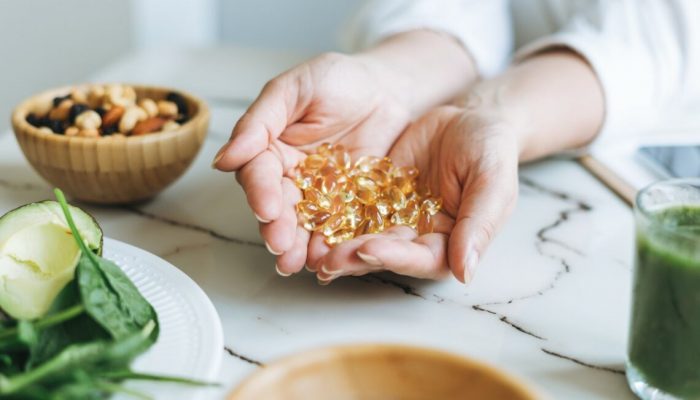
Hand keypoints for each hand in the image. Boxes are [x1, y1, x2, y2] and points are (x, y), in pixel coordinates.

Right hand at [213, 52, 412, 274]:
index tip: (266, 208)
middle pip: (279, 207)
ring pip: (306, 223)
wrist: (387, 88)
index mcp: (270, 148)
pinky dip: (334, 244)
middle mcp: (291, 176)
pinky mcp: (349, 204)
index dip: (261, 192)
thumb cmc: (338, 80)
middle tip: (280, 246)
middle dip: (277, 228)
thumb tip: (224, 159)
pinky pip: (340, 226)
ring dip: (300, 246)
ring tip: (300, 264)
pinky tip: (331, 259)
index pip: (259, 174)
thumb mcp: (295, 88)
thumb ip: (261, 121)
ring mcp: (321, 193)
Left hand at [315, 105, 519, 282]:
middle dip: (356, 257)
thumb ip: (480, 224)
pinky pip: (350, 208)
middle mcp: (417, 237)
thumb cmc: (490, 149)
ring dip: (337, 245)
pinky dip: (330, 215)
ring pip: (361, 236)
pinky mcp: (373, 197)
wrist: (469, 117)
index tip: (369, 249)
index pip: (421, 259)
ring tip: (310, 250)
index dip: (395, 257)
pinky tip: (308, 217)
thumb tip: (466, 272)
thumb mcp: (492, 180)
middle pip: (385, 254)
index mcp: (450, 243)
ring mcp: (393, 218)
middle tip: (327, 259)